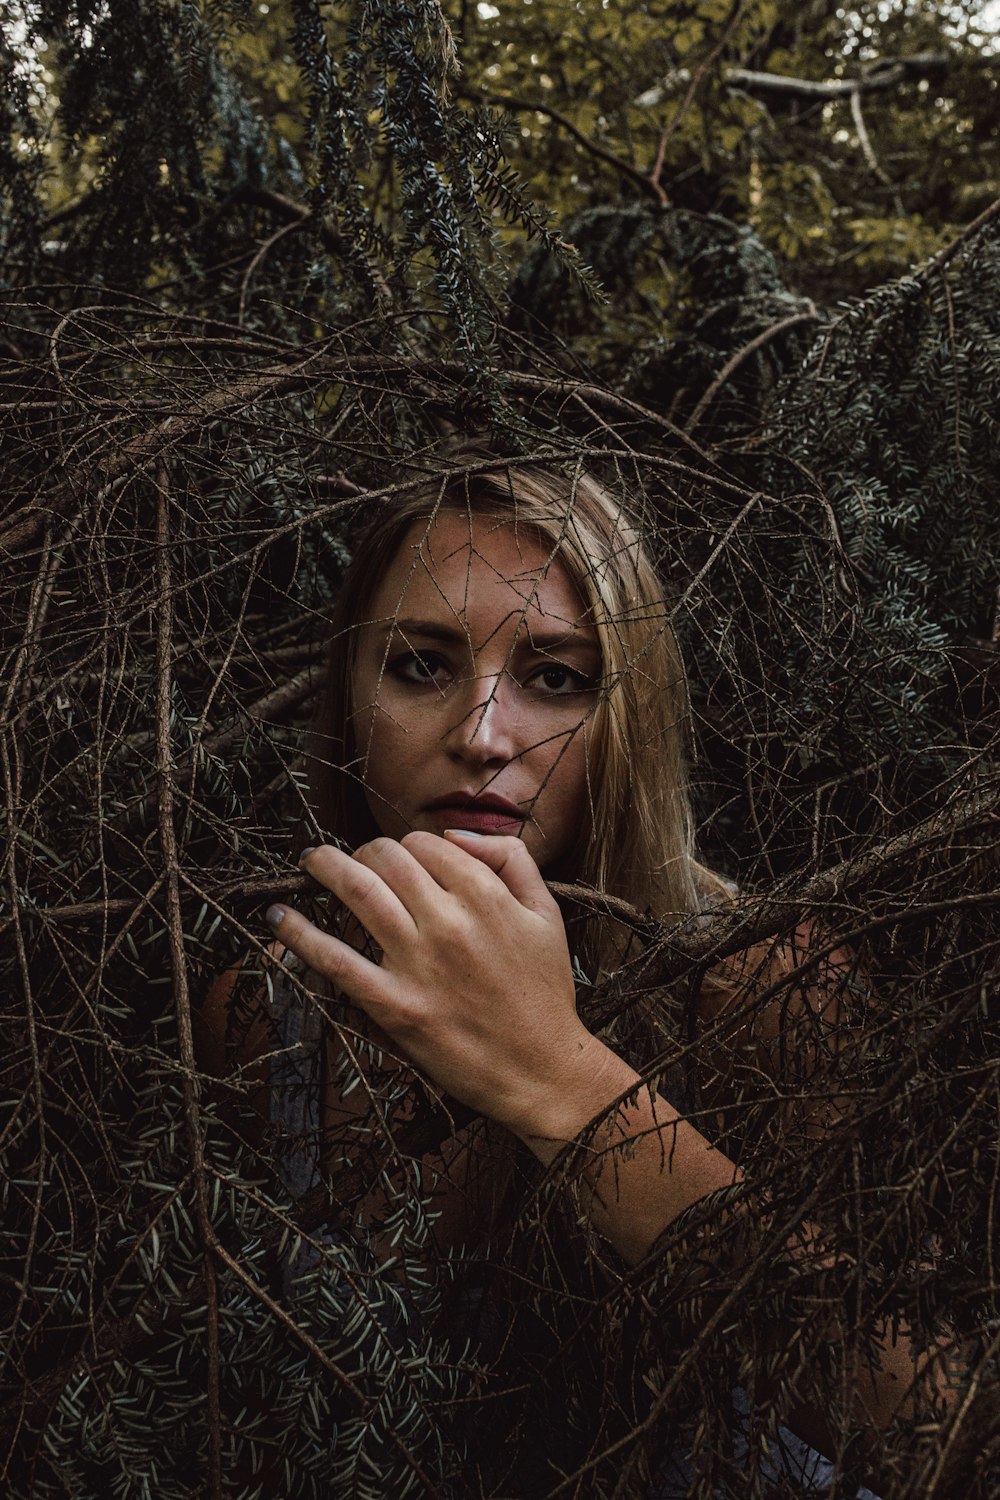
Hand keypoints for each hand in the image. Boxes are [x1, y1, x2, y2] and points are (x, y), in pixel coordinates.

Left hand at [266, 831, 623, 1140]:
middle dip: (364, 851)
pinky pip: (336, 961)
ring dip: (324, 868)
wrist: (542, 1069)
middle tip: (353, 859)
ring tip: (310, 861)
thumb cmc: (545, 992)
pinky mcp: (394, 1006)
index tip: (401, 860)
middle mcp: (449, 922)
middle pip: (386, 859)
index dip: (408, 846)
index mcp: (486, 896)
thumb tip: (456, 836)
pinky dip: (301, 936)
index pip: (425, 844)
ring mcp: (418, 964)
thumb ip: (512, 859)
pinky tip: (279, 918)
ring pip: (358, 893)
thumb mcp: (547, 913)